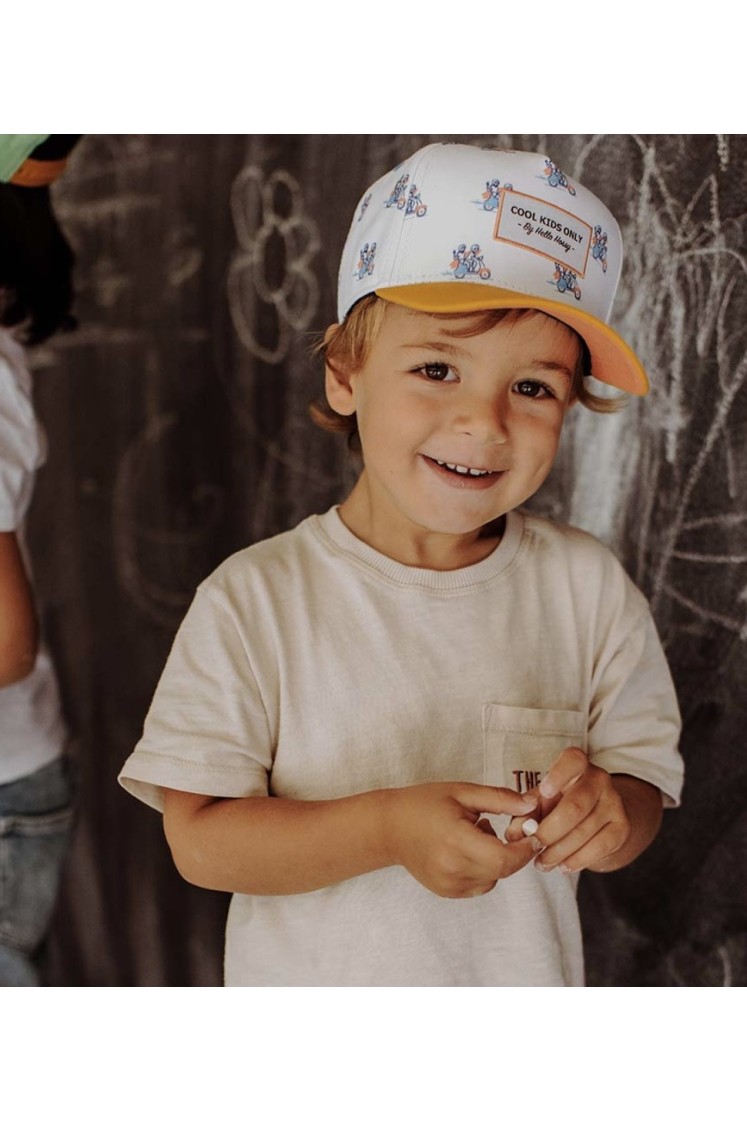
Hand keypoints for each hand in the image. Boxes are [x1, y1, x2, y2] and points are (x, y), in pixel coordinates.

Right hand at [384, 782, 539, 897]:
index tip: (532, 831)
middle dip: (515, 851)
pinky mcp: (447, 892)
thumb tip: (532, 805)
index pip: (504, 858)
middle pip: (503, 870)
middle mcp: (452, 868)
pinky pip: (481, 885)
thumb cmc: (423, 804)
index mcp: (456, 840)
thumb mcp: (462, 792)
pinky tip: (467, 849)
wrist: (389, 828)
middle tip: (506, 828)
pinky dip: (484, 869)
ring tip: (476, 835)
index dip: (525, 848)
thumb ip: (500, 799)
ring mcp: (449, 884)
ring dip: (498, 859)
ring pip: (494, 878)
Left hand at [504, 747, 631, 872]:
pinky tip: (563, 866)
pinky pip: (599, 847)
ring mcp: (614, 803)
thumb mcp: (542, 801)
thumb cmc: (561, 803)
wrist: (600, 816)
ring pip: (584, 831)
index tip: (544, 791)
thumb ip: (526, 812)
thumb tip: (517, 832)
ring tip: (542, 862)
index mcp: (577, 765)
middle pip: (575, 806)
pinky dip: (577, 860)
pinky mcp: (622, 827)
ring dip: (559, 852)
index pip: (573, 761)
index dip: (559, 775)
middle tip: (533, 845)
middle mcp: (599, 779)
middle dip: (550, 831)